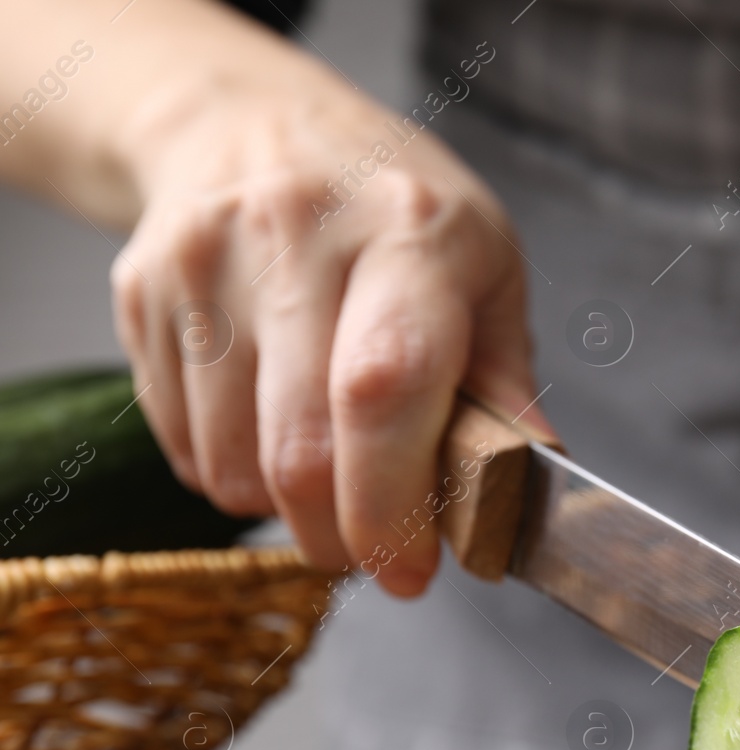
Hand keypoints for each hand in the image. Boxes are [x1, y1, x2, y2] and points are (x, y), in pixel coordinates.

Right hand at [111, 69, 552, 594]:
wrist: (251, 123)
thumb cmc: (392, 207)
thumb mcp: (485, 267)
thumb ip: (506, 380)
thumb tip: (531, 477)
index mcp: (409, 232)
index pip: (384, 387)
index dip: (394, 503)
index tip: (411, 571)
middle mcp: (297, 236)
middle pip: (299, 449)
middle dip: (342, 537)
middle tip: (375, 553)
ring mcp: (205, 262)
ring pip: (232, 464)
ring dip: (286, 512)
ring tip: (330, 476)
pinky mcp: (142, 293)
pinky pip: (182, 445)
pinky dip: (232, 475)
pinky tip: (270, 431)